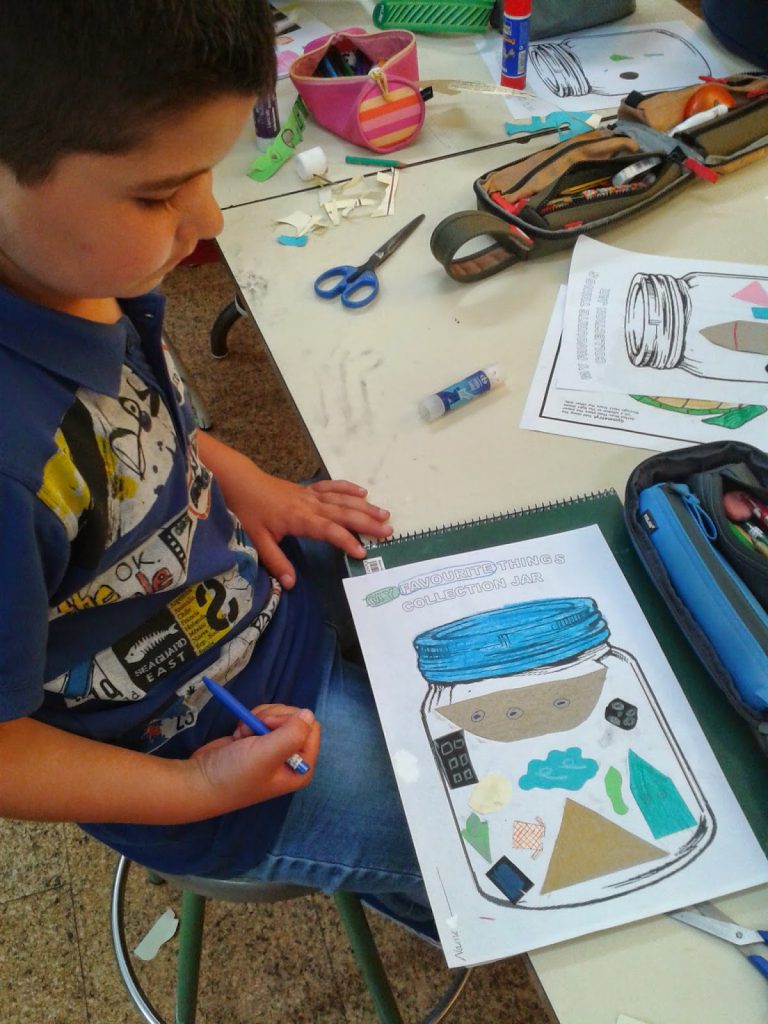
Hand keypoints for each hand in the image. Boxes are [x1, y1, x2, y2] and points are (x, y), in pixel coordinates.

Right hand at [190, 704, 320, 813]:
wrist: (199, 780)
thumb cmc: (236, 773)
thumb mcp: (267, 754)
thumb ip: (293, 733)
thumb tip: (308, 713)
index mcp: (302, 766)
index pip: (311, 727)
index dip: (289, 721)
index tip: (268, 727)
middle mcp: (292, 757)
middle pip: (296, 718)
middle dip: (272, 717)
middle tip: (253, 729)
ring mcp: (275, 748)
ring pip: (279, 715)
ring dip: (259, 718)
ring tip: (244, 734)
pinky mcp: (259, 740)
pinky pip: (264, 718)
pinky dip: (250, 720)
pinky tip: (240, 735)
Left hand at [239, 475, 392, 586]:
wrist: (239, 481)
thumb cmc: (248, 511)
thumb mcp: (258, 540)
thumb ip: (277, 562)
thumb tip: (291, 584)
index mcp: (299, 519)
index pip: (329, 530)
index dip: (346, 541)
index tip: (363, 553)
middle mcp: (310, 505)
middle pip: (343, 513)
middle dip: (367, 523)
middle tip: (388, 532)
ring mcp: (310, 495)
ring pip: (342, 500)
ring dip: (364, 507)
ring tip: (385, 515)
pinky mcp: (307, 489)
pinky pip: (332, 487)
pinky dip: (348, 488)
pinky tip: (363, 492)